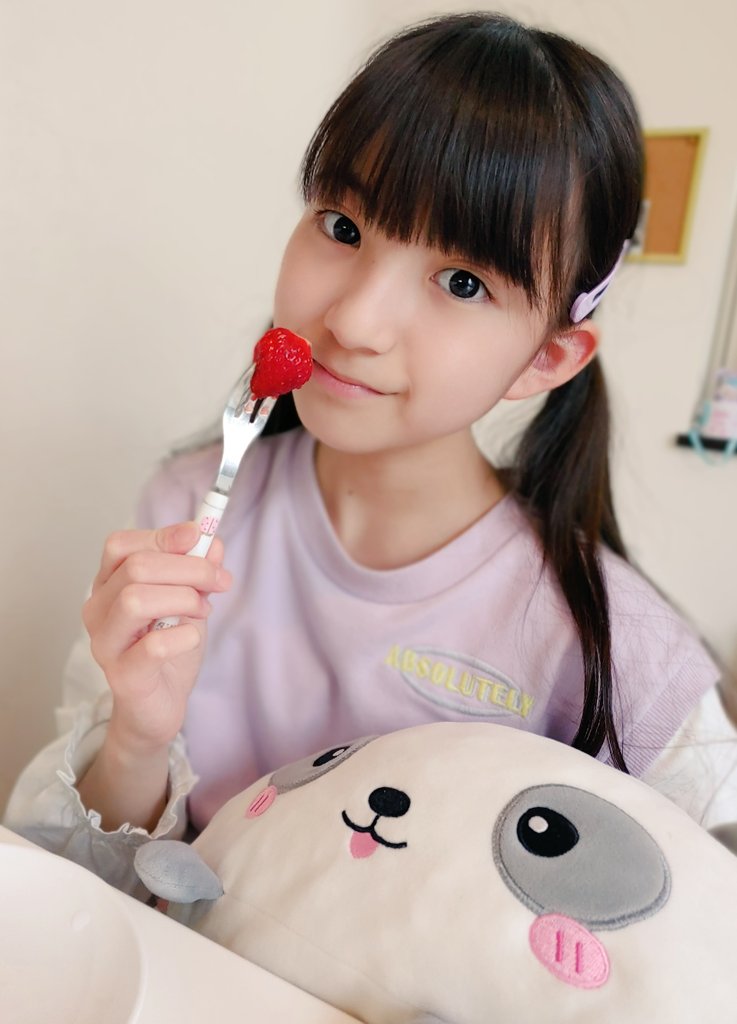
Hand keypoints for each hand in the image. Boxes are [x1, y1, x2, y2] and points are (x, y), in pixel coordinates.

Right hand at [82, 521, 231, 753]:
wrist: (159, 707)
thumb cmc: (168, 650)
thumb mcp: (188, 602)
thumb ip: (197, 572)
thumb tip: (212, 544)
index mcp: (109, 585)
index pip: (121, 546)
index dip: (162, 536)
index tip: (198, 535)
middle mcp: (98, 610)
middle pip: (136, 567)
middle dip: (189, 568)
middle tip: (219, 581)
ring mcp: (105, 644)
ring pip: (136, 599)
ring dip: (183, 598)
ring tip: (203, 611)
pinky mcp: (123, 676)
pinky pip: (154, 645)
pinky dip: (184, 635)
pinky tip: (191, 638)